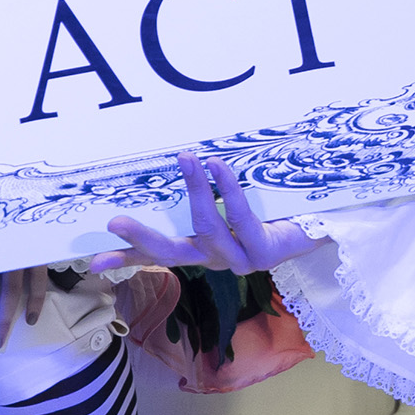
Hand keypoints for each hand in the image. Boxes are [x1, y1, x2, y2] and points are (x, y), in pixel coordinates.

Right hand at [83, 153, 318, 276]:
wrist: (322, 221)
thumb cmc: (269, 207)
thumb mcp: (229, 198)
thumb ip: (202, 188)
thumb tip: (176, 154)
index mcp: (202, 249)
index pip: (157, 257)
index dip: (125, 259)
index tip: (92, 260)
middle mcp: (217, 259)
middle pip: (173, 254)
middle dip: (143, 240)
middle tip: (115, 222)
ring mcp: (241, 260)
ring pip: (208, 230)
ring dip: (195, 192)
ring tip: (187, 158)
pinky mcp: (266, 253)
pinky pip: (241, 219)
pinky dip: (227, 189)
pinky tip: (218, 166)